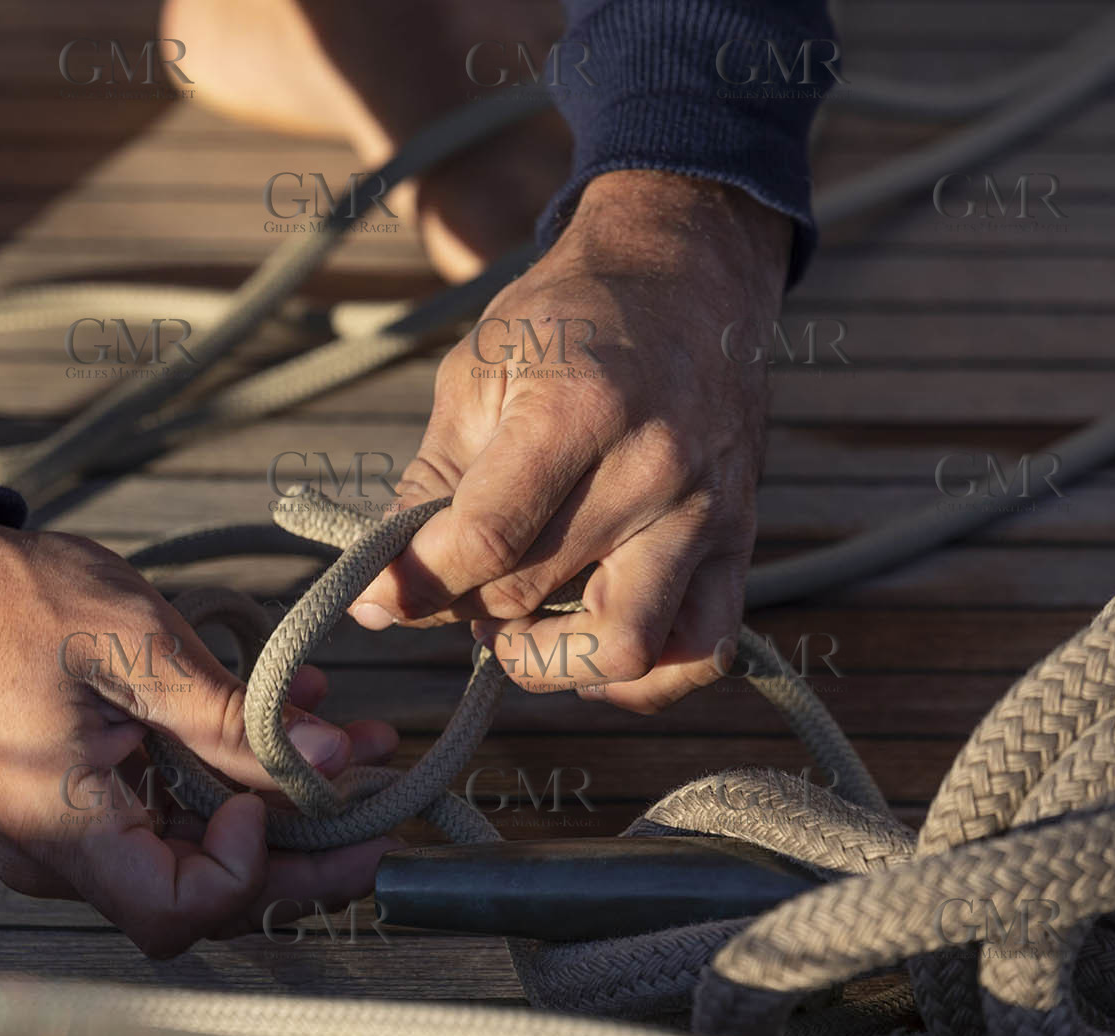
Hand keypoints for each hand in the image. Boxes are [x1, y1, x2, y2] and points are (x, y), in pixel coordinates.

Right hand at [0, 519, 398, 956]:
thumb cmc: (14, 604)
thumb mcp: (136, 646)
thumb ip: (229, 715)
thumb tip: (329, 760)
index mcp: (63, 828)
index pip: (177, 910)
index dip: (248, 869)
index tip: (279, 795)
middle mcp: (63, 852)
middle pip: (199, 893)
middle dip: (298, 854)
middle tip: (375, 815)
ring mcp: (68, 830)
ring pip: (193, 850)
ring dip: (278, 805)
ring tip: (354, 746)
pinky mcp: (79, 798)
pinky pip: (167, 809)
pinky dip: (230, 775)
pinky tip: (288, 719)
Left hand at [348, 170, 791, 712]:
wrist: (686, 276)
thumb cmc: (568, 320)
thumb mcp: (477, 373)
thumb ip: (429, 480)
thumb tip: (383, 588)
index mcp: (578, 410)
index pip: (484, 539)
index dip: (412, 583)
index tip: (373, 595)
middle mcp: (654, 468)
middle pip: (533, 597)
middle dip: (462, 609)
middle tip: (445, 585)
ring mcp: (707, 512)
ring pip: (627, 649)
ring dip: (548, 660)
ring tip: (513, 626)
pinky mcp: (741, 541)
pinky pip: (703, 650)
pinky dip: (641, 680)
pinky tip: (585, 647)